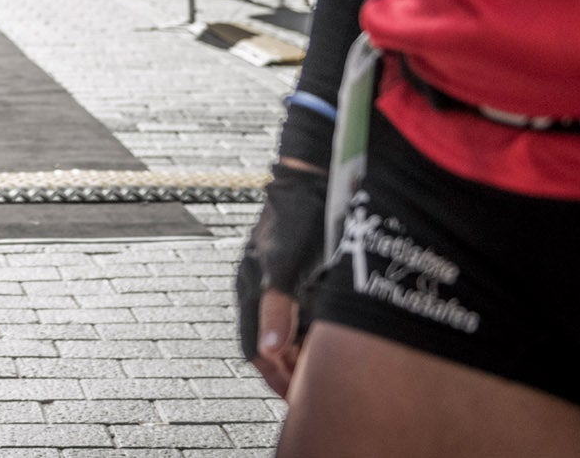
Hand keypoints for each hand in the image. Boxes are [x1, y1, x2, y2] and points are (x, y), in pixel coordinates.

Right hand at [236, 160, 327, 397]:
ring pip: (284, 330)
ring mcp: (275, 280)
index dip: (275, 377)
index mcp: (250, 289)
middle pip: (269, 344)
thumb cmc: (298, 219)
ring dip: (300, 352)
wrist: (311, 180)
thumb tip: (270, 350)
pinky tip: (329, 338)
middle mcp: (258, 288)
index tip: (297, 400)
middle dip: (288, 370)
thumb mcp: (286, 265)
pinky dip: (309, 333)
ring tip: (324, 370)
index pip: (255, 349)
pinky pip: (296, 313)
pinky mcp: (292, 272)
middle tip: (314, 390)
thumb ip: (278, 306)